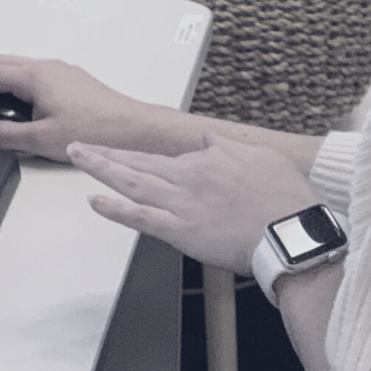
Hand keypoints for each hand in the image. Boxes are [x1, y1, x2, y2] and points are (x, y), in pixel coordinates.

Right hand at [0, 55, 148, 161]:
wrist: (136, 130)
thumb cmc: (98, 131)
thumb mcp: (44, 140)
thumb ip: (6, 135)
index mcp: (35, 76)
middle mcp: (46, 67)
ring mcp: (59, 72)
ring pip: (12, 64)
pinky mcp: (69, 82)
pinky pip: (27, 71)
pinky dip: (5, 76)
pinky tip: (6, 90)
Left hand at [66, 132, 321, 274]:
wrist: (294, 232)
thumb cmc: (285, 198)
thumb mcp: (260, 157)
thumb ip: (227, 147)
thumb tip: (206, 138)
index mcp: (206, 159)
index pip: (164, 156)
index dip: (139, 155)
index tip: (122, 154)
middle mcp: (187, 177)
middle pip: (138, 161)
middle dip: (105, 152)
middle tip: (77, 143)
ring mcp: (181, 204)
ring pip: (132, 181)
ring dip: (101, 168)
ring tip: (77, 157)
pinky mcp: (181, 231)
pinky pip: (140, 218)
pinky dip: (115, 209)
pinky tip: (94, 201)